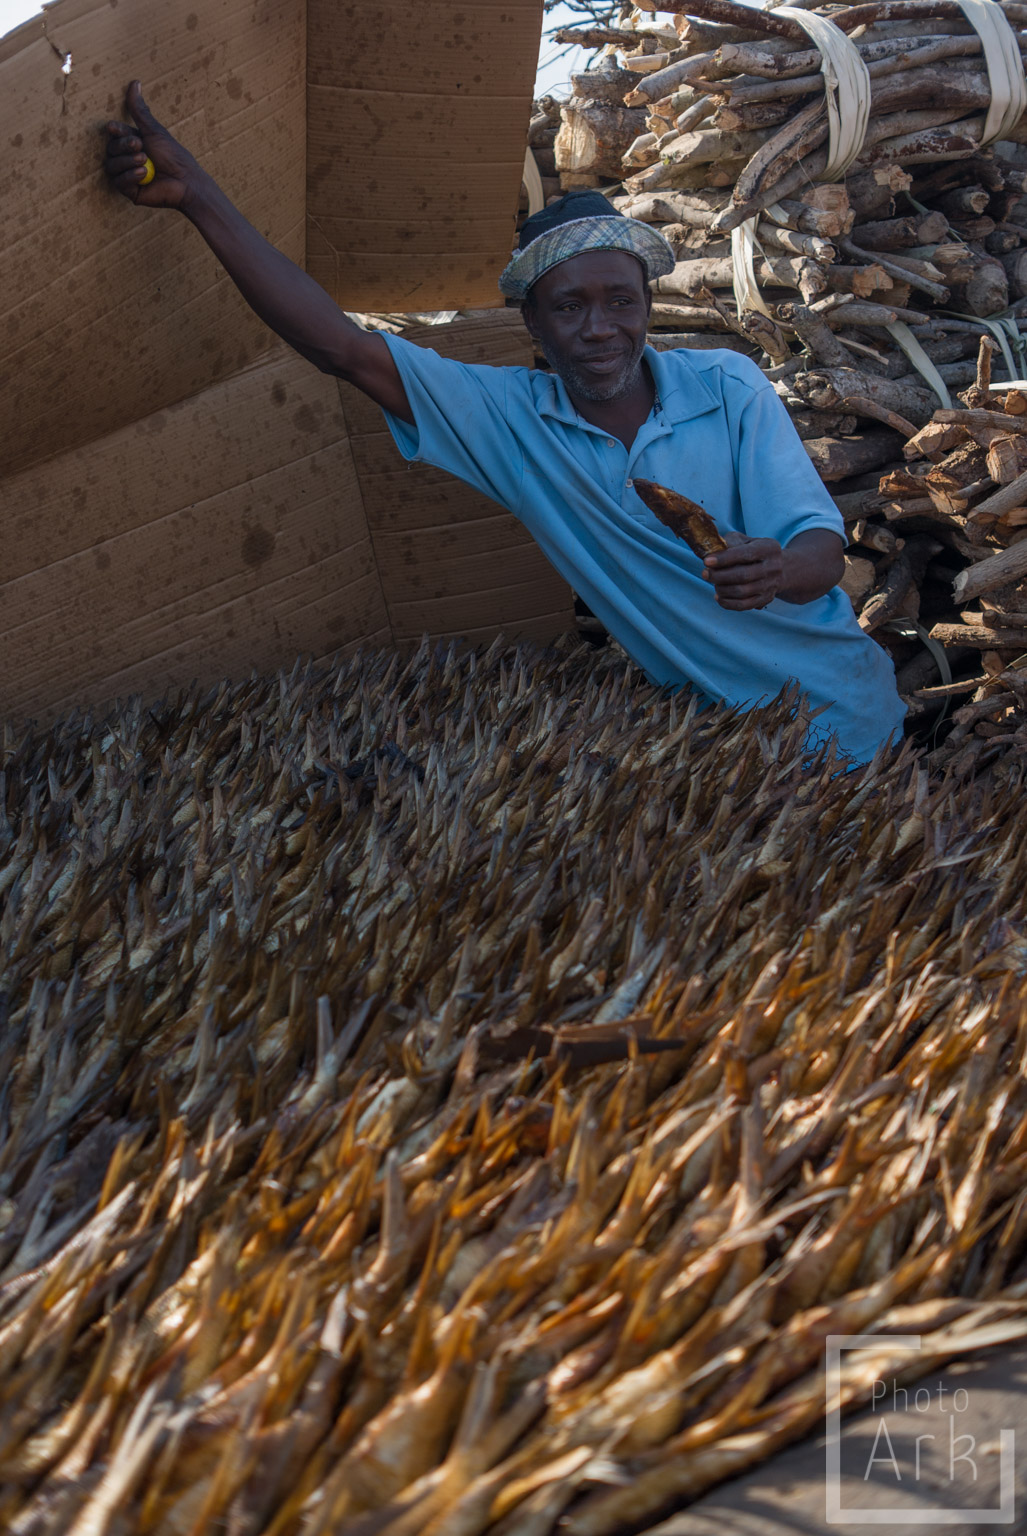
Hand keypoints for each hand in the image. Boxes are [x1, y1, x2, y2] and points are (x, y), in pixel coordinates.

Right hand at [104, 81, 202, 211]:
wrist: (186, 182)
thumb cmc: (174, 156)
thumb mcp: (154, 130)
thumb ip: (140, 110)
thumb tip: (135, 82)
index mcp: (133, 143)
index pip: (114, 134)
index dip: (115, 131)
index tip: (115, 128)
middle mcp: (128, 158)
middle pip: (111, 149)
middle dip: (124, 147)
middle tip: (142, 149)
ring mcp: (128, 176)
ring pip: (111, 165)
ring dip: (127, 162)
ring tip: (144, 162)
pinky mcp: (130, 192)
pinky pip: (118, 182)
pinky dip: (129, 177)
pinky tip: (143, 175)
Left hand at [703, 535, 784, 609]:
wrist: (781, 568)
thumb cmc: (755, 551)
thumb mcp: (746, 540)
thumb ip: (731, 542)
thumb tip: (712, 552)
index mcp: (769, 548)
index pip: (745, 554)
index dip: (724, 559)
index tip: (706, 561)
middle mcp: (773, 567)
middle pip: (743, 575)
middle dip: (719, 576)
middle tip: (705, 574)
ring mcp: (771, 585)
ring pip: (742, 592)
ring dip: (722, 589)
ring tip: (713, 584)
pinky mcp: (766, 599)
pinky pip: (744, 605)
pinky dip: (728, 603)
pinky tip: (718, 597)